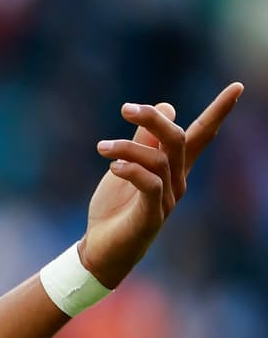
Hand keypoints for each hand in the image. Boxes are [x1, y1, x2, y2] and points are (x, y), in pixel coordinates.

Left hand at [80, 82, 242, 286]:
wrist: (102, 250)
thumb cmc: (116, 209)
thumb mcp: (126, 166)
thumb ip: (143, 140)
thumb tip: (166, 105)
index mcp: (173, 169)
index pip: (200, 136)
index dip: (218, 112)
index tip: (236, 87)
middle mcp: (177, 182)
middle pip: (178, 139)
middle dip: (155, 118)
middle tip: (125, 108)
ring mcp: (167, 199)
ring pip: (158, 159)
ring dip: (126, 147)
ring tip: (100, 148)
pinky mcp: (152, 215)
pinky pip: (150, 184)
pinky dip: (132, 169)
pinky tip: (113, 166)